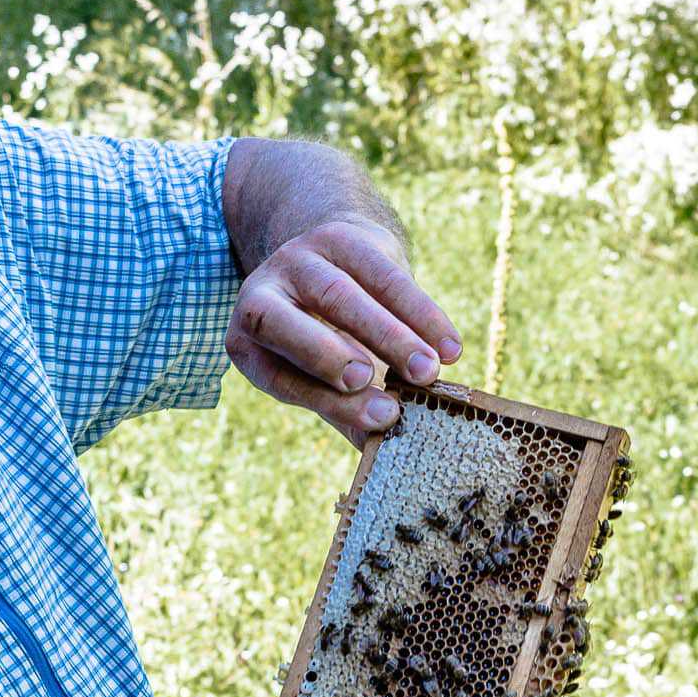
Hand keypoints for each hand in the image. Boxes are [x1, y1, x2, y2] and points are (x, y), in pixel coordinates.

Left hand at [226, 218, 462, 444]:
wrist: (339, 261)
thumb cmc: (331, 338)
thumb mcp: (326, 376)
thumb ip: (347, 411)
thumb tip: (383, 459)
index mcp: (248, 341)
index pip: (280, 376)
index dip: (328, 400)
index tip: (382, 419)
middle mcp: (259, 295)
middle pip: (290, 327)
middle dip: (335, 360)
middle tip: (388, 395)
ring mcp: (297, 259)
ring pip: (339, 296)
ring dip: (390, 337)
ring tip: (430, 372)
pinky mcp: (340, 237)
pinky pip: (382, 274)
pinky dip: (420, 312)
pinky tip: (449, 346)